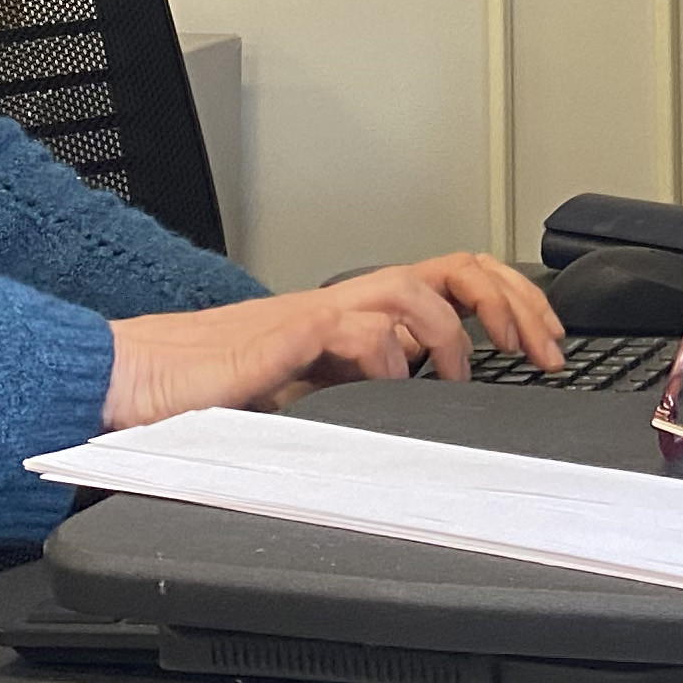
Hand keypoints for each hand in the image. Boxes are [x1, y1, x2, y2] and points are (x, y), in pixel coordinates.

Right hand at [103, 252, 565, 428]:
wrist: (136, 384)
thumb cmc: (207, 393)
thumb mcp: (310, 399)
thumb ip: (360, 393)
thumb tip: (423, 414)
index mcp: (356, 314)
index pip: (452, 280)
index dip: (510, 303)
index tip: (544, 346)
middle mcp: (344, 303)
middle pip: (453, 268)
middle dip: (513, 302)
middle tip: (546, 349)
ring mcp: (318, 313)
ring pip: (414, 288)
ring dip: (455, 334)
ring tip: (465, 379)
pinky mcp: (288, 335)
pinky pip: (360, 328)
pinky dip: (389, 359)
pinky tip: (391, 393)